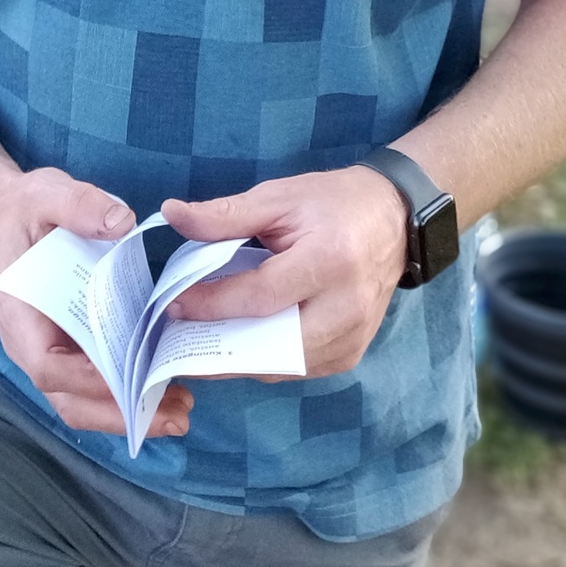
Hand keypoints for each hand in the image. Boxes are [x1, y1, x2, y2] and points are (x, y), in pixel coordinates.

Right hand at [0, 167, 193, 439]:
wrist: (2, 212)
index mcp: (18, 314)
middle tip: (177, 414)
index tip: (131, 379)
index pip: (46, 366)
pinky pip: (94, 379)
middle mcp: (31, 343)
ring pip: (82, 399)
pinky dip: (126, 390)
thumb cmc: (21, 209)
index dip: (87, 381)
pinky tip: (165, 383)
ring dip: (128, 411)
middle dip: (120, 413)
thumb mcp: (46, 194)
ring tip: (180, 409)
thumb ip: (79, 205)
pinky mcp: (69, 343)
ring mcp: (50, 347)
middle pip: (69, 399)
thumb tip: (123, 223)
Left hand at [161, 166, 408, 378]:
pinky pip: (294, 369)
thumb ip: (225, 215)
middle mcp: (345, 309)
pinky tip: (235, 343)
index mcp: (329, 261)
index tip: (172, 303)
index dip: (212, 303)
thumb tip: (171, 214)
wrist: (394, 219)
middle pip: (267, 344)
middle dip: (216, 345)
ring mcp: (352, 340)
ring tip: (195, 342)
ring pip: (278, 366)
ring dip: (234, 358)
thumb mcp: (279, 197)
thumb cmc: (333, 202)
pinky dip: (261, 360)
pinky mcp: (351, 355)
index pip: (259, 295)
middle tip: (173, 336)